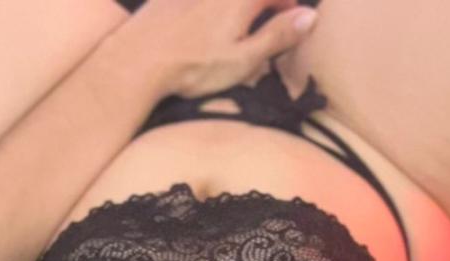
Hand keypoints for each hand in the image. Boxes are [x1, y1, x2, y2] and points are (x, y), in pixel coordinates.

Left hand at [117, 0, 319, 97]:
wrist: (139, 59)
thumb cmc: (193, 66)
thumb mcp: (243, 59)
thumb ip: (277, 36)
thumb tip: (310, 17)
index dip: (288, 4)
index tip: (291, 19)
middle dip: (263, 6)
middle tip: (268, 21)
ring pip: (228, 2)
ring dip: (238, 10)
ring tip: (237, 31)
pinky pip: (201, 5)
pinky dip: (210, 13)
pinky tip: (206, 30)